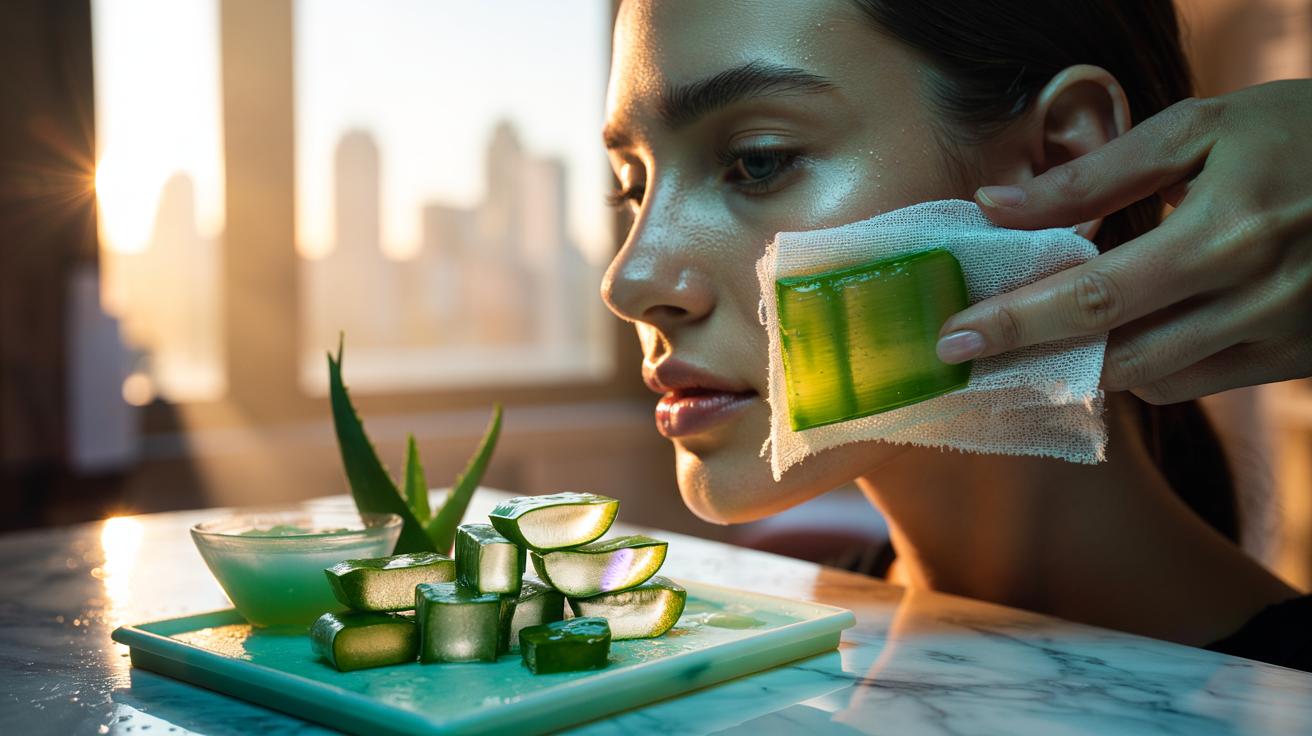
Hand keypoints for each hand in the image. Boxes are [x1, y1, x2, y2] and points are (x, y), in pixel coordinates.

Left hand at [935, 80, 1311, 403]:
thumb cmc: (1305, 133)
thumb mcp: (1203, 128)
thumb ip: (1097, 175)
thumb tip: (996, 206)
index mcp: (1226, 233)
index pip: (1094, 297)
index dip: (1015, 324)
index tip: (951, 341)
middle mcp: (1256, 299)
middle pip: (1117, 356)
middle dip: (1034, 359)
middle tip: (971, 356)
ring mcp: (1284, 338)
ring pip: (1156, 381)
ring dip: (1089, 366)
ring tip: (1038, 339)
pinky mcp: (1300, 359)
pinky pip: (1201, 384)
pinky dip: (1149, 367)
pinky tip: (1122, 336)